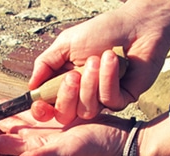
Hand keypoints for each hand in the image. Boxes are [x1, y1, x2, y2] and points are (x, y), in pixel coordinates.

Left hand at [0, 111, 133, 155]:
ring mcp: (49, 132)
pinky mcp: (61, 122)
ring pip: (20, 125)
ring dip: (4, 120)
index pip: (2, 147)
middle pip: (7, 136)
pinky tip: (18, 107)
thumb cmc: (97, 149)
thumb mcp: (67, 152)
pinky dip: (26, 110)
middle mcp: (39, 142)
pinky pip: (37, 115)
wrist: (123, 143)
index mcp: (35, 149)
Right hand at [29, 0, 169, 123]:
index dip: (42, 111)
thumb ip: (45, 64)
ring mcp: (101, 100)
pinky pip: (108, 101)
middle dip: (67, 96)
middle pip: (65, 115)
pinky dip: (108, 78)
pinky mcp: (122, 100)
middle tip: (73, 75)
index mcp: (65, 83)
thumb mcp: (66, 43)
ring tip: (98, 58)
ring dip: (91, 82)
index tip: (39, 105)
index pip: (48, 108)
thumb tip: (31, 86)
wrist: (138, 25)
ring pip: (87, 110)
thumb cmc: (104, 31)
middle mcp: (82, 95)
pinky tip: (113, 60)